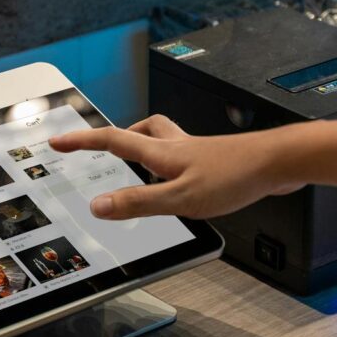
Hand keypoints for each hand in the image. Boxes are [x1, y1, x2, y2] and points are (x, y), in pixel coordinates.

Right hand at [48, 115, 336, 220]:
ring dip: (149, 150)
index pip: (112, 140)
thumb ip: (138, 203)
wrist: (279, 162)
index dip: (82, 141)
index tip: (58, 140)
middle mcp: (178, 146)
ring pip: (165, 142)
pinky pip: (188, 159)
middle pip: (141, 130)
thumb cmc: (234, 176)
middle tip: (106, 149)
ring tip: (143, 173)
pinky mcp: (218, 162)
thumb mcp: (179, 198)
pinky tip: (187, 186)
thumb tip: (98, 206)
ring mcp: (199, 153)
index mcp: (162, 152)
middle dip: (120, 137)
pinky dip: (176, 168)